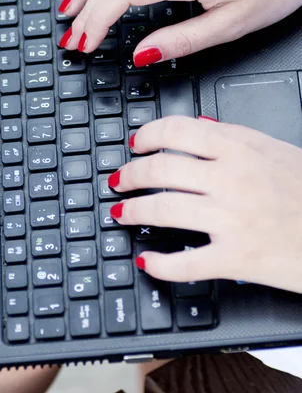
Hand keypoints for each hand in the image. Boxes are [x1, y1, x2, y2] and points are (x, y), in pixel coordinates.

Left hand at [108, 116, 301, 293]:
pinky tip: (147, 261)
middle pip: (160, 169)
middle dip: (129, 175)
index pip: (175, 131)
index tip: (136, 144)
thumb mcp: (274, 149)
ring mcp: (231, 219)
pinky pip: (185, 262)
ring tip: (121, 213)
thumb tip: (200, 128)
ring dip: (132, 211)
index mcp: (239, 148)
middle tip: (119, 181)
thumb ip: (234, 137)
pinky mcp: (236, 258)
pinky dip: (159, 264)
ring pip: (163, 209)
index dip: (146, 136)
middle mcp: (231, 179)